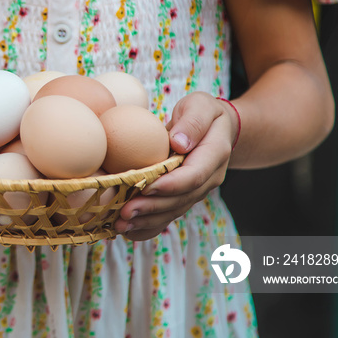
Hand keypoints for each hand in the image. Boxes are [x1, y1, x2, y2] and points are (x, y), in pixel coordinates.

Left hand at [115, 92, 237, 240]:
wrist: (218, 130)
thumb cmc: (205, 112)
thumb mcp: (201, 105)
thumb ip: (193, 121)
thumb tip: (179, 142)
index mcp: (215, 154)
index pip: (193, 175)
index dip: (169, 184)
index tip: (145, 187)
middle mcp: (208, 179)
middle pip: (180, 199)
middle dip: (151, 208)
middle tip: (124, 212)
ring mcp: (196, 191)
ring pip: (172, 211)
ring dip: (146, 221)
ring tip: (119, 224)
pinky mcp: (183, 198)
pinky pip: (167, 216)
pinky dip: (148, 227)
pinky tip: (127, 232)